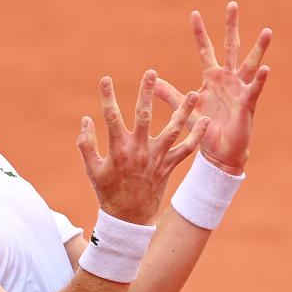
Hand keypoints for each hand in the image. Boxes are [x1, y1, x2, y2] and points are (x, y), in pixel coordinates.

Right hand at [77, 70, 207, 224]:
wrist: (128, 219)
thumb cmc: (108, 192)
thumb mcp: (92, 169)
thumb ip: (86, 144)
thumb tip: (86, 119)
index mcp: (118, 149)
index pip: (111, 117)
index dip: (107, 97)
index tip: (106, 79)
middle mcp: (139, 150)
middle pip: (144, 115)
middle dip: (147, 93)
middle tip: (151, 73)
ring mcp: (156, 158)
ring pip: (172, 129)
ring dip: (184, 111)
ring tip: (194, 93)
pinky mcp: (169, 167)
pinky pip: (186, 150)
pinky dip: (197, 137)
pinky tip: (206, 122)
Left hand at [154, 2, 270, 175]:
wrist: (219, 152)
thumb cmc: (204, 129)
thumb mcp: (184, 108)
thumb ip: (169, 93)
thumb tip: (151, 80)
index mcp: (211, 78)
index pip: (205, 49)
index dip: (200, 32)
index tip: (194, 13)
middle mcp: (227, 79)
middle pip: (230, 47)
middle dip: (230, 26)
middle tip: (232, 5)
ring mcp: (239, 89)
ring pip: (249, 64)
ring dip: (258, 48)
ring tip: (266, 32)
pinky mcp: (246, 104)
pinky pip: (254, 89)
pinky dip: (259, 79)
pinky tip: (266, 68)